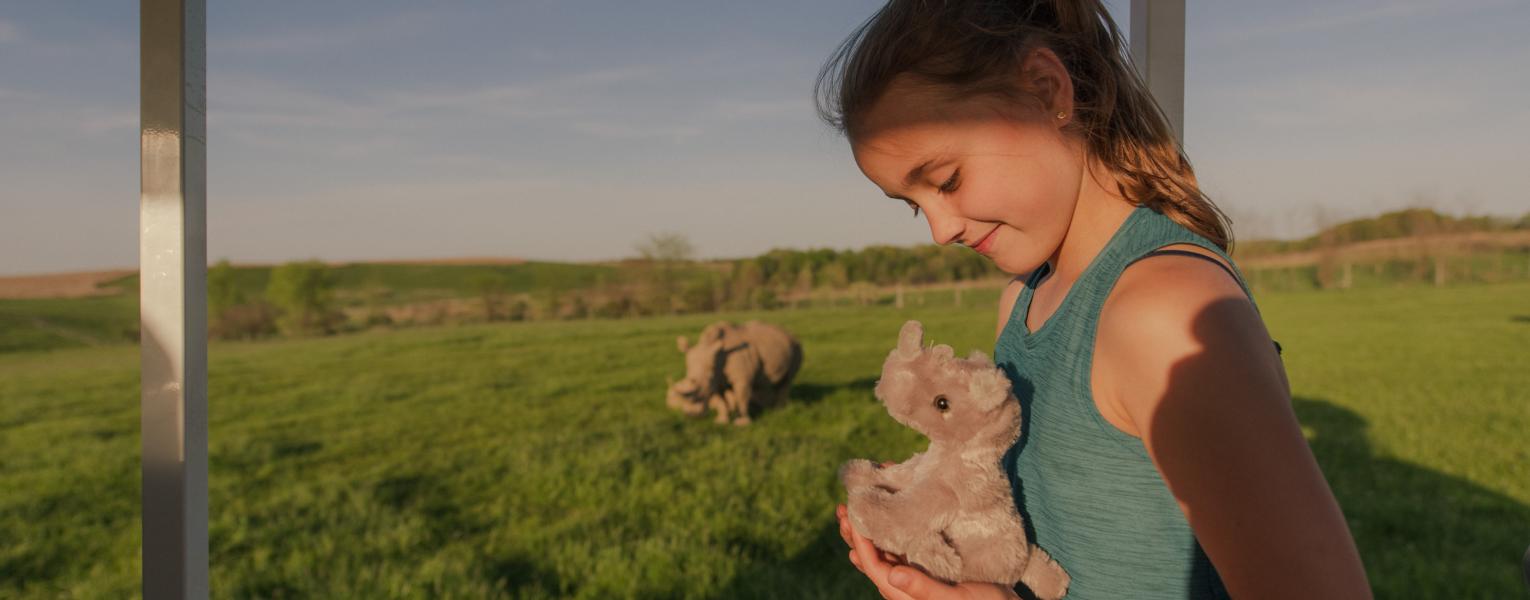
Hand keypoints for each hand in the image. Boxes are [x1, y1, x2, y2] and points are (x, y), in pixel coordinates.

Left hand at [836, 504, 1019, 599]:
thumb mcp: (954, 599)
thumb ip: (923, 589)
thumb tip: (891, 574)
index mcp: (904, 593)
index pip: (872, 564)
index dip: (858, 540)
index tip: (849, 515)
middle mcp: (905, 584)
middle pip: (873, 556)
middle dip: (858, 532)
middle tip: (845, 506)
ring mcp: (917, 575)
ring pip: (886, 549)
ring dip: (873, 527)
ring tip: (861, 506)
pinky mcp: (931, 567)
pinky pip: (905, 546)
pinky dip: (895, 528)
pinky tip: (894, 513)